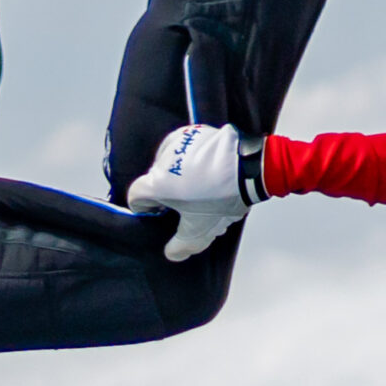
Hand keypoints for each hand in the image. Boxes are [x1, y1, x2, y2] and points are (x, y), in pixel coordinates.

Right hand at [125, 123, 245, 261]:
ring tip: (201, 183)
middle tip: (188, 201)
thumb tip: (172, 253)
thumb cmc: (221, 199)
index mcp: (156, 184)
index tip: (162, 213)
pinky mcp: (194, 132)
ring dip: (178, 172)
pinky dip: (190, 157)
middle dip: (166, 191)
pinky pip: (184, 147)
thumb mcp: (199, 231)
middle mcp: (161, 160)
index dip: (147, 208)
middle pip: (154, 179)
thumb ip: (180, 246)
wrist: (250, 169)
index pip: (136, 196)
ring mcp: (178, 143)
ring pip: (168, 162)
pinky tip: (206, 167)